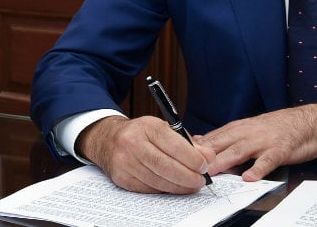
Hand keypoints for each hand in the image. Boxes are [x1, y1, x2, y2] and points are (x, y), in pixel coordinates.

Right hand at [78, 115, 213, 193]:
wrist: (109, 140)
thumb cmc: (141, 134)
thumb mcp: (162, 129)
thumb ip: (187, 142)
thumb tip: (208, 156)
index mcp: (146, 126)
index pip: (174, 145)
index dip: (193, 159)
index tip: (204, 166)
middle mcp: (132, 143)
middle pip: (166, 166)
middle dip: (188, 177)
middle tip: (200, 181)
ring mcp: (125, 162)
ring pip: (159, 181)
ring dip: (179, 187)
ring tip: (190, 185)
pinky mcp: (121, 178)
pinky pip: (149, 189)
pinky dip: (164, 189)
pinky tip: (172, 186)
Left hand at [197, 103, 316, 180]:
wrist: (306, 122)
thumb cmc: (275, 129)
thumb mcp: (247, 130)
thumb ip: (225, 137)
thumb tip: (199, 142)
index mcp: (237, 129)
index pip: (212, 138)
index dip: (196, 147)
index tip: (180, 155)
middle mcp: (247, 132)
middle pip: (222, 143)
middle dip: (205, 155)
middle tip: (190, 166)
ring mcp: (263, 141)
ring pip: (240, 150)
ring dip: (224, 160)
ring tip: (213, 171)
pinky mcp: (280, 149)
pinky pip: (268, 160)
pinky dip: (258, 168)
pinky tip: (250, 177)